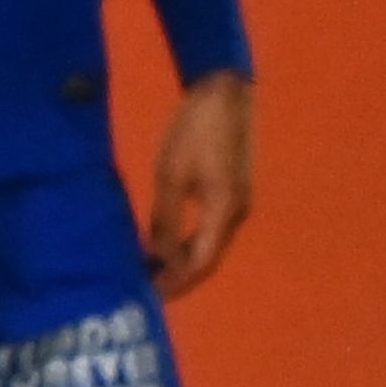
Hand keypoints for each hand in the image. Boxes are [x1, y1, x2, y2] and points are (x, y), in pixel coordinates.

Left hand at [148, 68, 254, 297]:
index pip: (201, 262)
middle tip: (148, 289)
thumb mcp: (171, 171)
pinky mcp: (232, 193)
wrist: (225, 92)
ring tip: (153, 272)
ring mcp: (237, 203)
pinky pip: (211, 230)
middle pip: (209, 259)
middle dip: (180, 277)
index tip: (151, 294)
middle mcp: (236, 214)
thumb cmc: (194, 129)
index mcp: (223, 210)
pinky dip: (190, 243)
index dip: (178, 282)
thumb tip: (158, 255)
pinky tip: (168, 245)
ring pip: (210, 245)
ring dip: (184, 261)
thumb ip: (165, 216)